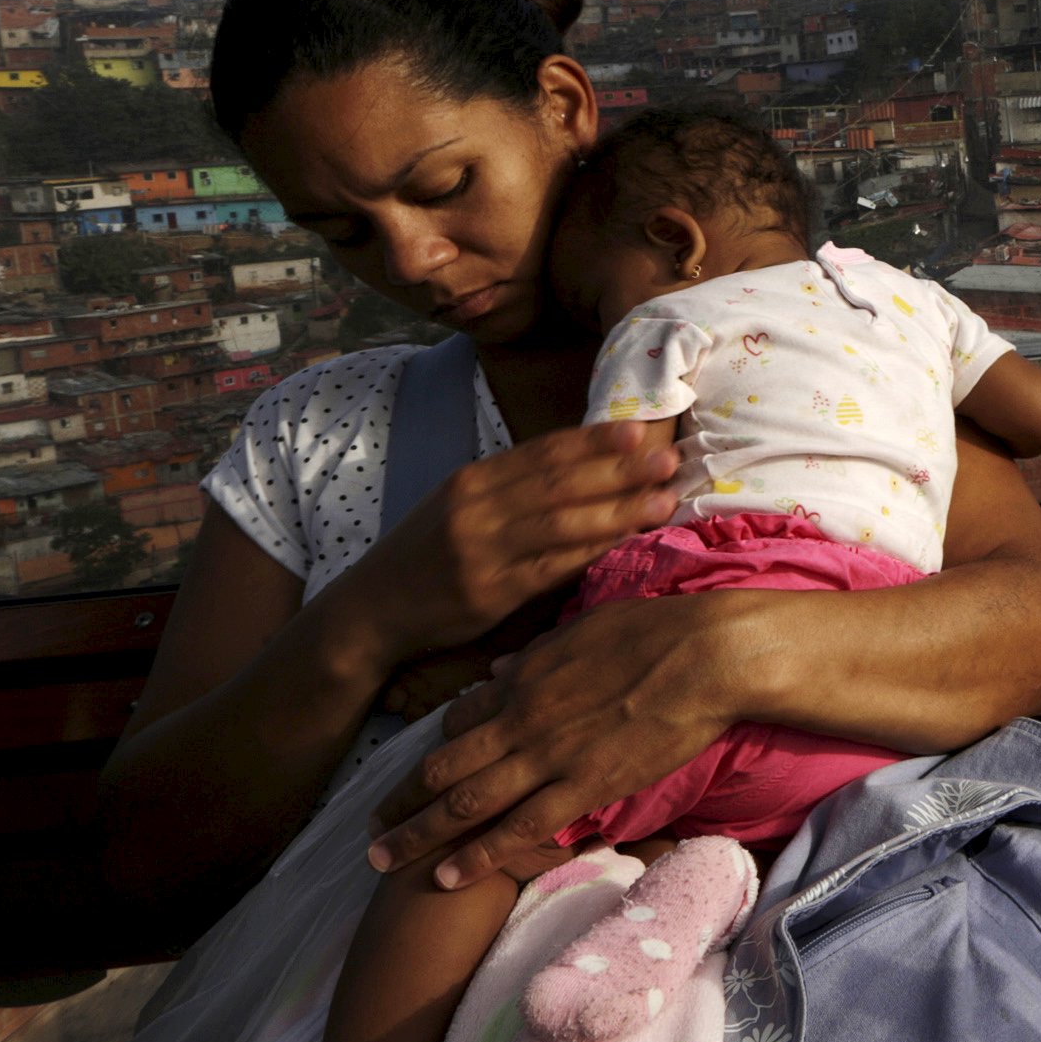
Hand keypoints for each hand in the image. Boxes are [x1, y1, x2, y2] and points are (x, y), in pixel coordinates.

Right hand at [332, 422, 679, 676]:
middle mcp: (474, 509)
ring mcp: (480, 551)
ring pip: (562, 524)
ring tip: (664, 501)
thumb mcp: (459, 506)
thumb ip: (512, 487)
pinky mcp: (488, 594)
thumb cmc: (428, 554)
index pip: (543, 452)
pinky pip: (551, 570)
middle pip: (559, 483)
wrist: (371, 610)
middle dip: (619, 471)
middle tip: (669, 460)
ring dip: (618, 511)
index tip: (640, 431)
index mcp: (471, 479)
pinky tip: (627, 545)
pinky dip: (593, 555)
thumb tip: (586, 467)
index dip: (594, 440)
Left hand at [365, 590, 752, 889]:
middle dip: (400, 801)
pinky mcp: (584, 786)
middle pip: (442, 767)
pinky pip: (518, 829)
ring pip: (464, 803)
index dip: (432, 748)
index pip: (458, 719)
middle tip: (370, 830)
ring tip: (382, 861)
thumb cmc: (656, 630)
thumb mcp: (582, 627)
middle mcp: (520, 720)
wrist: (705, 654)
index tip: (417, 774)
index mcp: (522, 678)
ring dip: (417, 835)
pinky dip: (477, 855)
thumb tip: (495, 672)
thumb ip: (534, 654)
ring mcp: (548, 756)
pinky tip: (446, 878)